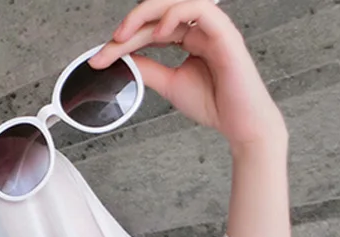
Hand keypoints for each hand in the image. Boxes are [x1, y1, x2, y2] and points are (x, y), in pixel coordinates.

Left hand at [88, 0, 286, 151]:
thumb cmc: (213, 103)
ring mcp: (212, 28)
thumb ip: (148, 68)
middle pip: (159, 13)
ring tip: (124, 36)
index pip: (150, 29)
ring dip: (145, 14)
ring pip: (176, 3)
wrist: (239, 122)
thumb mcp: (168, 84)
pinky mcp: (224, 32)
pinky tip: (158, 33)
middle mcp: (199, 28)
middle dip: (129, 26)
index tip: (100, 58)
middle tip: (108, 46)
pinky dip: (175, 15)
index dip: (124, 40)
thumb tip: (122, 60)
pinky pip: (199, 9)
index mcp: (188, 38)